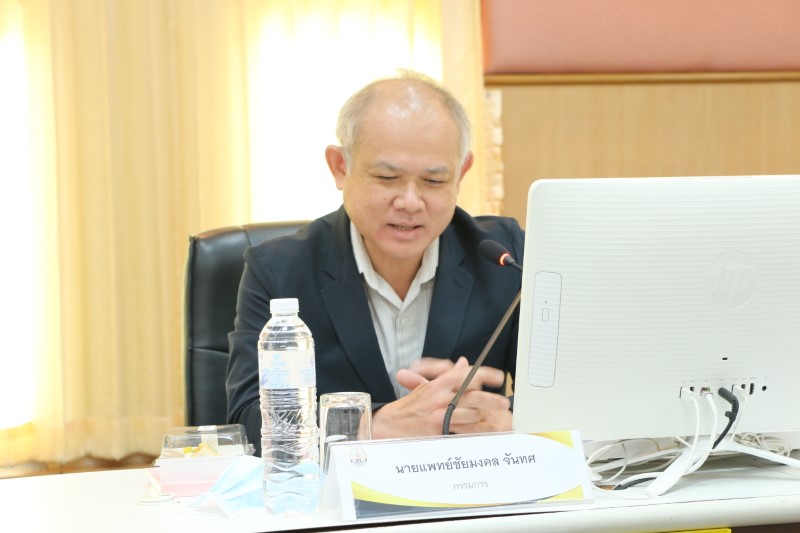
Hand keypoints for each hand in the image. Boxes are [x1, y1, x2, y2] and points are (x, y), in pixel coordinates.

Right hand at [370, 357, 511, 438]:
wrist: (389, 425)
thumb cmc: (410, 406)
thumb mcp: (427, 386)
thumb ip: (448, 375)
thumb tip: (463, 363)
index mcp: (437, 384)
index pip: (465, 374)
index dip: (485, 374)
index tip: (498, 377)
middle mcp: (439, 397)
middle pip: (472, 395)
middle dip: (491, 399)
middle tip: (504, 402)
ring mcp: (439, 414)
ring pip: (471, 413)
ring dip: (486, 415)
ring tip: (498, 417)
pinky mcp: (438, 430)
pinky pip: (464, 430)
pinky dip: (478, 430)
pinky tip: (489, 430)